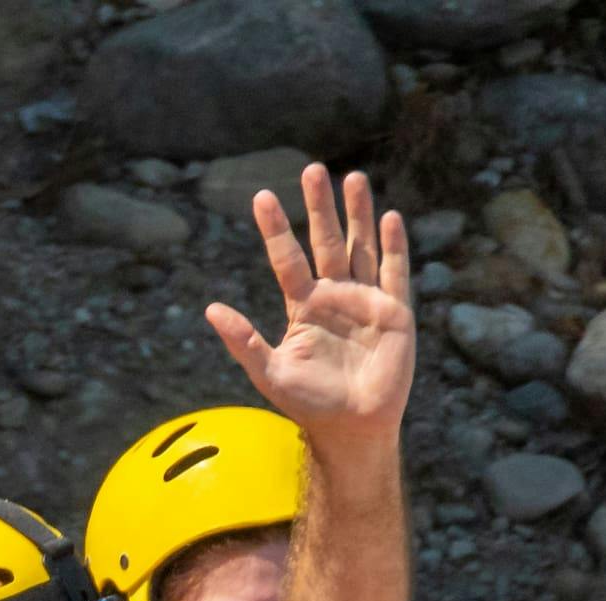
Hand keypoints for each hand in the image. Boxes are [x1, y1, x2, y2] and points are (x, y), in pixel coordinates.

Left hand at [213, 163, 414, 449]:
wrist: (351, 426)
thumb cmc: (308, 403)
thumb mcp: (268, 372)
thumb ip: (242, 340)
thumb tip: (210, 309)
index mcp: (303, 307)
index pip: (286, 258)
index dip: (275, 229)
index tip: (261, 197)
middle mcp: (334, 295)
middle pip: (325, 241)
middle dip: (319, 206)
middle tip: (312, 169)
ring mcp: (366, 300)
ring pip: (361, 246)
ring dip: (357, 213)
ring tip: (353, 177)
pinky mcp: (395, 311)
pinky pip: (394, 272)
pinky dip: (393, 245)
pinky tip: (388, 217)